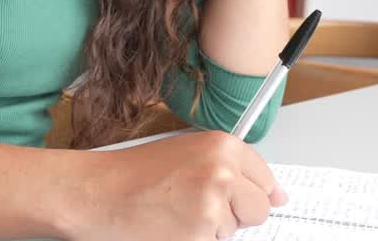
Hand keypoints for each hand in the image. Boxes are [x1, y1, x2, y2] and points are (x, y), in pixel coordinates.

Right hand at [60, 131, 286, 240]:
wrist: (98, 193)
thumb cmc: (135, 172)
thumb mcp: (190, 152)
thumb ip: (234, 168)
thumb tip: (278, 196)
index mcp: (224, 146)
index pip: (266, 179)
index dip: (254, 193)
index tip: (244, 198)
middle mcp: (224, 173)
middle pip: (258, 209)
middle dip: (236, 213)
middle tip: (199, 205)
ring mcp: (213, 207)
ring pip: (234, 230)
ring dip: (212, 228)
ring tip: (177, 212)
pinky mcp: (199, 237)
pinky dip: (196, 240)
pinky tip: (172, 226)